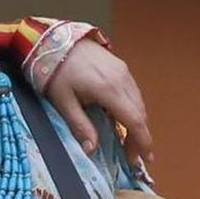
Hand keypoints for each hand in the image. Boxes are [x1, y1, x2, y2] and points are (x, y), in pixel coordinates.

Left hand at [45, 36, 153, 172]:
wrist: (54, 40)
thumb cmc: (55, 71)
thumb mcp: (64, 102)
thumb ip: (80, 126)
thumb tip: (92, 150)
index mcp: (109, 90)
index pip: (134, 121)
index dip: (142, 142)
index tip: (145, 159)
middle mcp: (122, 80)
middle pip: (139, 113)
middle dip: (139, 137)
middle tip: (132, 156)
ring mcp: (123, 71)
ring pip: (138, 102)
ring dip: (136, 123)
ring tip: (128, 141)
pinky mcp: (120, 66)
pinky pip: (132, 92)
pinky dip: (132, 109)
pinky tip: (122, 118)